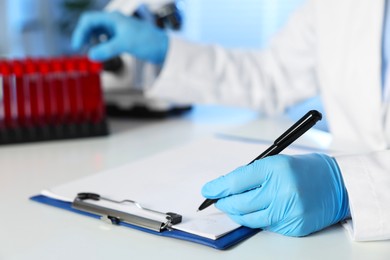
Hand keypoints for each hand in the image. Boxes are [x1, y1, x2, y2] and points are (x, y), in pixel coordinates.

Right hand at [72, 11, 168, 63]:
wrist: (164, 48)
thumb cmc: (149, 41)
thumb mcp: (126, 44)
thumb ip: (107, 49)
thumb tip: (91, 55)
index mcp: (114, 18)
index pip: (89, 20)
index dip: (80, 32)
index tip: (77, 45)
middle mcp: (115, 22)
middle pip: (92, 26)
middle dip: (85, 37)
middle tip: (81, 50)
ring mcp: (119, 31)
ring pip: (99, 34)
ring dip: (93, 42)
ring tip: (92, 53)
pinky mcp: (123, 39)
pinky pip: (107, 41)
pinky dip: (102, 47)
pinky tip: (103, 53)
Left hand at [201, 153, 349, 236]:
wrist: (338, 184)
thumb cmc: (305, 170)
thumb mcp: (276, 163)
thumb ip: (251, 175)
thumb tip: (225, 188)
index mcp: (276, 168)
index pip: (237, 181)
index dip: (218, 187)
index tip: (207, 191)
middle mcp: (282, 191)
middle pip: (240, 204)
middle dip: (224, 203)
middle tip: (217, 200)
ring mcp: (289, 211)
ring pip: (250, 219)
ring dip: (237, 213)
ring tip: (232, 206)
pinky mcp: (294, 227)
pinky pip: (266, 226)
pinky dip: (257, 219)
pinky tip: (256, 211)